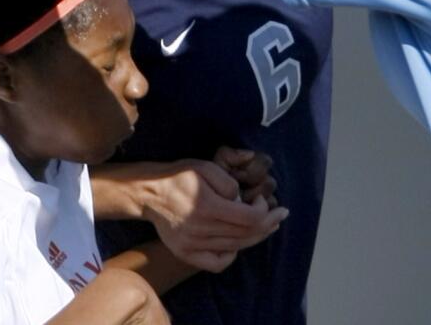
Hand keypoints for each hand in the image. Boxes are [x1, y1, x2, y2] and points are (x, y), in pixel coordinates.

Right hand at [141, 159, 287, 271]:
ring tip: (268, 227)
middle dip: (268, 224)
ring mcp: (192, 245)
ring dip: (256, 238)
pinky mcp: (186, 254)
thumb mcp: (205, 167)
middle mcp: (200, 230)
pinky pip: (216, 264)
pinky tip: (238, 244)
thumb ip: (227, 182)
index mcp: (207, 206)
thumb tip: (242, 200)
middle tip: (280, 215)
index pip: (249, 218)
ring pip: (235, 247)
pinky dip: (231, 256)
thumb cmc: (179, 176)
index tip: (261, 198)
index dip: (263, 210)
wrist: (149, 193)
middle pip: (246, 234)